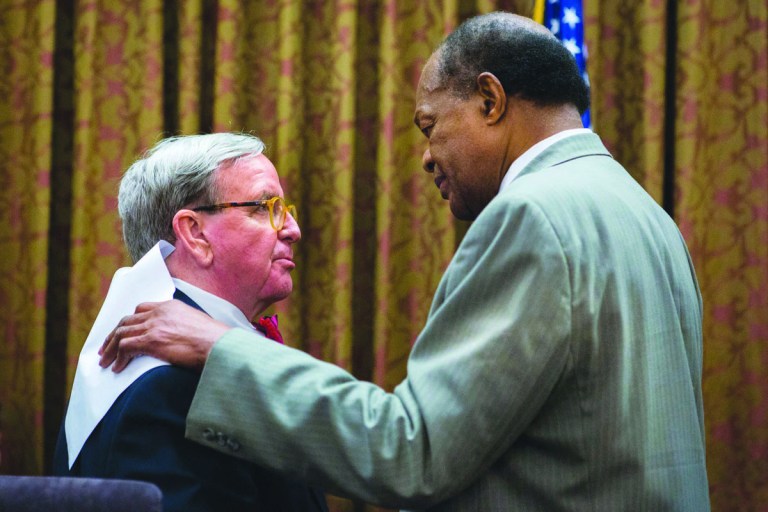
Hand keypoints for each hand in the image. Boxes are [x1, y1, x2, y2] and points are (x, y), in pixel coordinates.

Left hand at [98, 299, 230, 371]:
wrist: (219, 345)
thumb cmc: (215, 340)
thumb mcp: (197, 323)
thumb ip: (182, 325)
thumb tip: (178, 338)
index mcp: (171, 306)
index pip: (141, 309)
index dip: (129, 321)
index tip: (123, 332)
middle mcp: (160, 313)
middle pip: (127, 321)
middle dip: (113, 335)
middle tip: (106, 348)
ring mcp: (154, 326)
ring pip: (122, 334)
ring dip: (111, 348)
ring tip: (105, 361)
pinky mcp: (152, 341)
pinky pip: (126, 348)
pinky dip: (118, 358)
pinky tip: (117, 367)